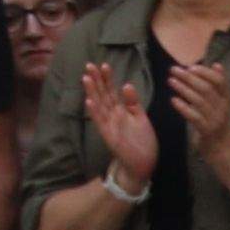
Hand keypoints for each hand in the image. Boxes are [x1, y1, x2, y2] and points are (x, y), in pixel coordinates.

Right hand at [82, 60, 158, 188]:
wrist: (143, 164)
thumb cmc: (142, 142)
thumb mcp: (140, 118)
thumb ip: (133, 102)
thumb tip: (127, 84)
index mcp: (121, 111)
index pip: (112, 91)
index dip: (108, 79)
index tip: (104, 65)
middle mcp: (112, 116)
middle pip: (102, 95)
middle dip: (96, 80)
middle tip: (89, 64)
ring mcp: (109, 125)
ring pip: (99, 105)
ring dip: (92, 92)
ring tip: (86, 78)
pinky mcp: (109, 136)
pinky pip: (100, 122)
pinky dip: (94, 112)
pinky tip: (89, 100)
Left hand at [164, 52, 229, 147]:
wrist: (222, 146)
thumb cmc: (217, 119)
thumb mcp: (221, 101)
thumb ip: (218, 85)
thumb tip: (217, 65)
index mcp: (226, 99)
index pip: (220, 82)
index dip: (206, 73)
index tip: (191, 67)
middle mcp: (222, 108)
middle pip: (206, 89)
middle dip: (189, 78)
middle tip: (174, 70)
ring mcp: (215, 120)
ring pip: (199, 101)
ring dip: (183, 89)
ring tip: (170, 81)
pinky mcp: (206, 130)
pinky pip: (194, 117)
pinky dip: (183, 107)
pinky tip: (173, 100)